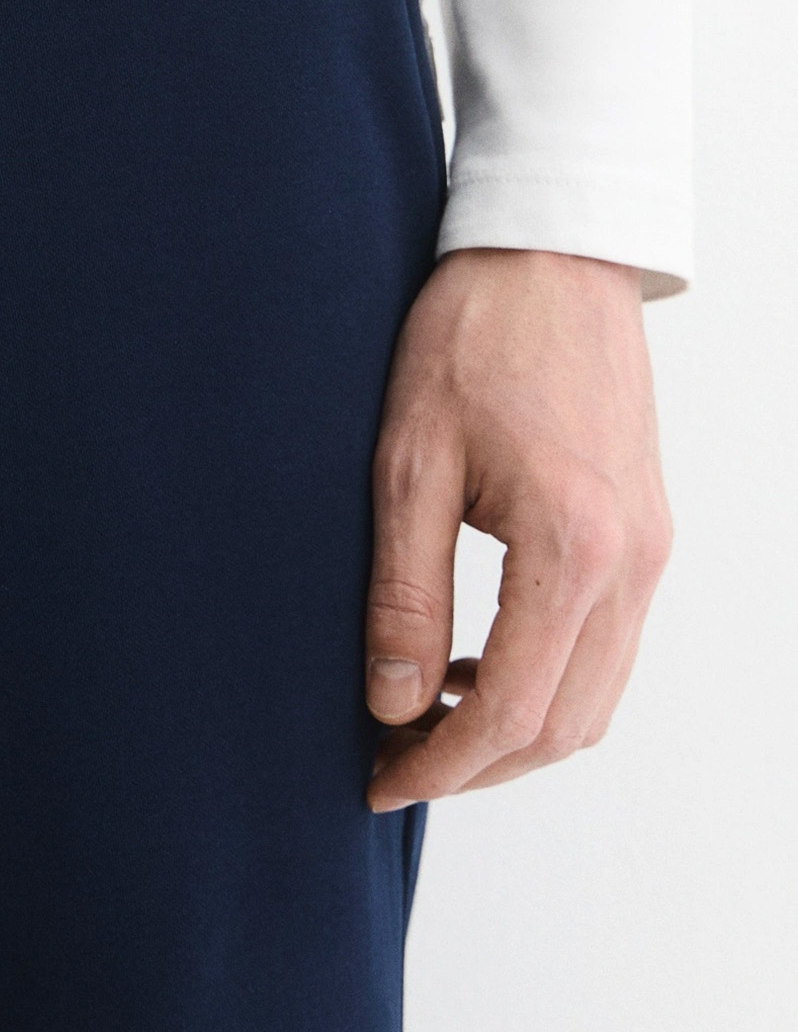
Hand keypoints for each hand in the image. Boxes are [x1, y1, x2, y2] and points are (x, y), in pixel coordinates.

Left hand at [364, 248, 672, 811]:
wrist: (551, 252)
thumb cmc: (473, 337)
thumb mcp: (407, 465)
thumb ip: (403, 596)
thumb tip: (391, 702)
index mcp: (573, 546)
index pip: (514, 711)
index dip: (441, 765)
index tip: (379, 779)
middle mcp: (633, 561)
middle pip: (565, 726)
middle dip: (476, 766)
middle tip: (392, 760)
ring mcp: (651, 550)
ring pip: (596, 699)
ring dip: (514, 731)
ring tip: (422, 719)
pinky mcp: (648, 534)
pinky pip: (608, 649)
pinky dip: (548, 683)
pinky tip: (474, 664)